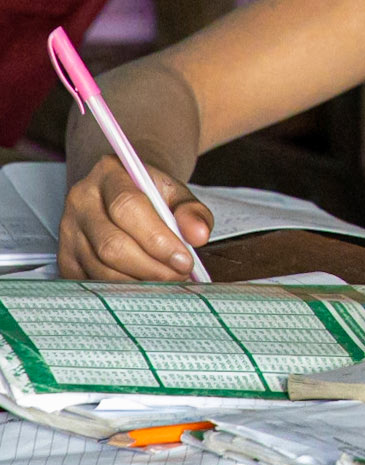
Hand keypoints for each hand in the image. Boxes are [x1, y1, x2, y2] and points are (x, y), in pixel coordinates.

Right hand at [57, 155, 212, 280]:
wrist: (125, 190)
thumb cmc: (152, 193)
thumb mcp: (175, 192)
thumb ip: (191, 211)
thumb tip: (199, 236)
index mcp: (109, 174)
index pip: (128, 208)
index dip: (157, 239)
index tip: (184, 259)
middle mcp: (81, 201)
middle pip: (111, 244)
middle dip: (150, 267)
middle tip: (179, 275)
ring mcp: (68, 231)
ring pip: (100, 268)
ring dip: (137, 282)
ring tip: (166, 281)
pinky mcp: (65, 258)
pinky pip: (90, 282)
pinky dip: (120, 291)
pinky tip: (143, 287)